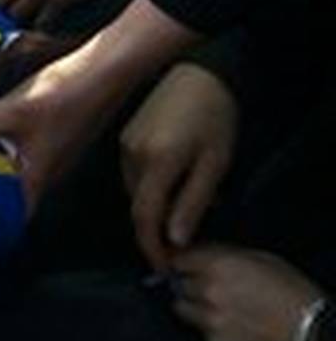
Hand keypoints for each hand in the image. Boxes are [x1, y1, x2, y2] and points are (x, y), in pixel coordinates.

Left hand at [0, 0, 198, 204]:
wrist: (104, 70)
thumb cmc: (65, 94)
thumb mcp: (13, 110)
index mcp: (34, 181)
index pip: (0, 218)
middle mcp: (42, 178)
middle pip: (0, 196)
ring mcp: (46, 159)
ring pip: (6, 174)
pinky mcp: (47, 140)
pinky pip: (14, 156)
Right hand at [122, 63, 236, 270]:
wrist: (200, 74)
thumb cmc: (215, 118)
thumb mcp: (214, 164)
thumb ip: (192, 202)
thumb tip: (175, 239)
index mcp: (156, 164)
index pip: (145, 217)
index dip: (152, 246)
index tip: (163, 267)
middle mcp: (132, 156)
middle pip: (138, 206)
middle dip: (156, 228)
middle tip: (181, 241)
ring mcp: (125, 144)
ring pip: (134, 190)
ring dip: (153, 205)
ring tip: (182, 206)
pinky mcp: (125, 135)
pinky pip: (132, 172)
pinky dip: (149, 185)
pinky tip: (171, 180)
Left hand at [172, 245, 322, 340]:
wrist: (318, 338)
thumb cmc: (297, 295)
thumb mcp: (264, 260)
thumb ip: (228, 255)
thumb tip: (205, 253)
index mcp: (219, 265)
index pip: (180, 259)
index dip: (183, 262)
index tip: (184, 265)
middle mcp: (208, 291)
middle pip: (179, 284)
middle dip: (189, 284)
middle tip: (204, 287)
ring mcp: (210, 320)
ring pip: (182, 309)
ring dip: (193, 306)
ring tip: (214, 308)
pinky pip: (202, 333)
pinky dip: (211, 329)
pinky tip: (233, 328)